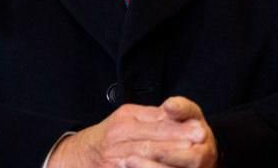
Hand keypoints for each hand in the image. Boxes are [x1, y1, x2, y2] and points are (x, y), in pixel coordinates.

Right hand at [48, 97, 216, 167]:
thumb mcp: (127, 118)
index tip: (200, 129)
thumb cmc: (108, 137)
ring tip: (190, 160)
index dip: (178, 129)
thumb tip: (177, 114)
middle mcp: (117, 141)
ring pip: (143, 161)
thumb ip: (151, 117)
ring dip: (166, 162)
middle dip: (177, 145)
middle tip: (201, 143)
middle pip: (151, 144)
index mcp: (124, 122)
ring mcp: (114, 161)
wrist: (76, 157)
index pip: (155, 126)